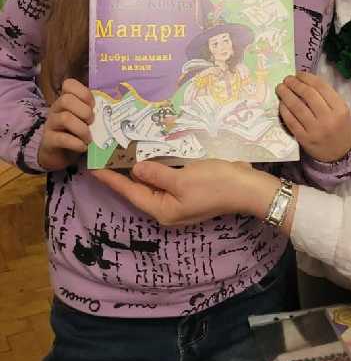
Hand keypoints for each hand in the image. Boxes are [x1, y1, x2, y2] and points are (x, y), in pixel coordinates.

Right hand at [38, 78, 93, 170]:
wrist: (59, 155)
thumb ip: (94, 112)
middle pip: (66, 100)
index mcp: (66, 100)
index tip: (93, 106)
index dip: (84, 93)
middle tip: (92, 123)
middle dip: (84, 111)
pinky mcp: (48, 141)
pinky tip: (83, 147)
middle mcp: (56, 109)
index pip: (69, 84)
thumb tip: (115, 110)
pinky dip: (76, 143)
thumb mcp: (85, 120)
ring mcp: (50, 124)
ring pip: (65, 118)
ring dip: (82, 129)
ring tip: (89, 138)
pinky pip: (61, 138)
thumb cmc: (76, 134)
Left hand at [93, 158, 280, 227]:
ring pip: (151, 181)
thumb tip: (135, 169)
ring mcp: (179, 199)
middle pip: (138, 188)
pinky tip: (149, 153)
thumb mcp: (182, 179)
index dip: (110, 178)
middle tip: (103, 152)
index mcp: (162, 209)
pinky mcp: (189, 189)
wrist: (248, 188)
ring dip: (138, 167)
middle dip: (122, 171)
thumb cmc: (216, 184)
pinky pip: (166, 177)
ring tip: (120, 150)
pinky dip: (156, 166)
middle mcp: (167, 207)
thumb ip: (155, 174)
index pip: (129, 191)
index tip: (92, 166)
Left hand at [276, 72, 350, 161]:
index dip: (307, 77)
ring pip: (297, 107)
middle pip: (308, 94)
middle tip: (287, 80)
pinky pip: (291, 121)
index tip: (298, 74)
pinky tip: (281, 103)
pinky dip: (284, 110)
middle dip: (294, 84)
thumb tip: (304, 81)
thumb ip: (326, 97)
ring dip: (286, 94)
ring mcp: (315, 130)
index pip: (321, 86)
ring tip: (280, 88)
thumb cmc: (339, 128)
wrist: (339, 154)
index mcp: (340, 108)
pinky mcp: (304, 139)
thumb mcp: (340, 110)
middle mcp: (328, 118)